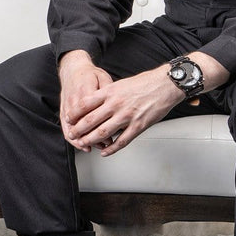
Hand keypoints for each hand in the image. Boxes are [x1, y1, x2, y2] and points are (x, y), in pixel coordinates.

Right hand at [58, 50, 113, 151]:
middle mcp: (75, 99)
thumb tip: (117, 107)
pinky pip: (65, 127)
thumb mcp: (103, 78)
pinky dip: (72, 139)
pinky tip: (80, 145)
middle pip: (83, 123)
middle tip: (105, 143)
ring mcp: (67, 106)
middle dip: (93, 136)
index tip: (112, 132)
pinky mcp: (63, 110)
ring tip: (93, 147)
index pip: (94, 112)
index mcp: (87, 90)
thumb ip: (109, 93)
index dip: (103, 124)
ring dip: (82, 140)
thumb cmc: (90, 74)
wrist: (73, 69)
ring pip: (73, 128)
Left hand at [66, 65, 183, 156]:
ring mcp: (127, 116)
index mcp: (111, 92)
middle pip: (91, 120)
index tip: (68, 119)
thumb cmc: (146, 83)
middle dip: (79, 130)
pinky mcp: (138, 126)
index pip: (86, 104)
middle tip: (72, 134)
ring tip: (84, 145)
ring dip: (91, 141)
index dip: (74, 113)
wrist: (166, 84)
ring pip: (103, 133)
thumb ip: (108, 93)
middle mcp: (117, 104)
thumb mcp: (122, 83)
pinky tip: (105, 152)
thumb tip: (95, 102)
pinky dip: (111, 149)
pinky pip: (121, 141)